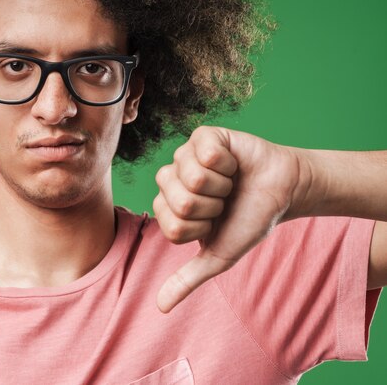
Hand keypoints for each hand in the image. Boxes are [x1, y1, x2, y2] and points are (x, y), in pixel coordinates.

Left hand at [153, 126, 302, 312]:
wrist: (282, 191)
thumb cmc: (248, 221)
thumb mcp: (218, 255)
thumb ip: (187, 279)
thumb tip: (161, 308)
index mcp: (169, 208)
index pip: (173, 226)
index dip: (202, 227)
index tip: (216, 221)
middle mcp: (171, 180)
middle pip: (180, 202)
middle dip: (213, 206)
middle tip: (224, 200)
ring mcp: (184, 156)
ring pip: (192, 178)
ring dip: (221, 185)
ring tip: (229, 182)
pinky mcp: (202, 136)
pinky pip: (205, 152)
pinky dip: (227, 162)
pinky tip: (231, 162)